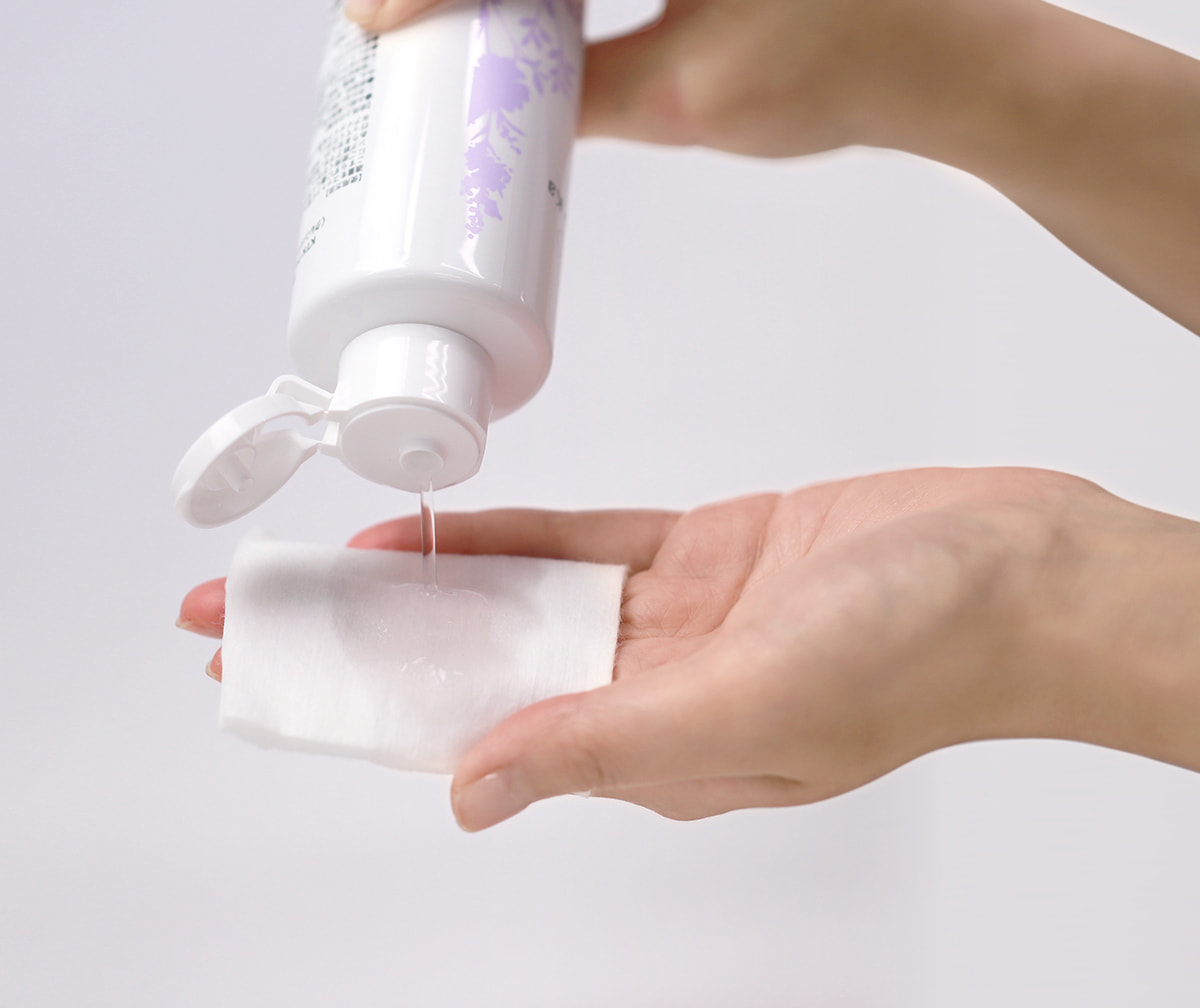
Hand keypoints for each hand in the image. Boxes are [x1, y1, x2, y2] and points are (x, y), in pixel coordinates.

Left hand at [177, 467, 1199, 829]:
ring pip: (518, 603)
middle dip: (366, 640)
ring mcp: (673, 618)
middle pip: (472, 668)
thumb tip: (475, 787)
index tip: (272, 681)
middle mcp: (649, 690)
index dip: (363, 709)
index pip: (470, 736)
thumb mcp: (751, 708)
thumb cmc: (923, 649)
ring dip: (427, 586)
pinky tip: (443, 532)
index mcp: (655, 752)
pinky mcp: (703, 552)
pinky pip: (580, 545)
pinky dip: (509, 540)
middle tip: (258, 615)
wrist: (1017, 564)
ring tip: (330, 568)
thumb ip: (606, 743)